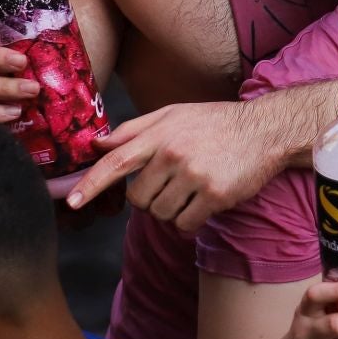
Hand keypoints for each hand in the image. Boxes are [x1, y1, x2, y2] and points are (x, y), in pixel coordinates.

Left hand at [65, 100, 283, 230]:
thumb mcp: (174, 114)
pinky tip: (203, 203)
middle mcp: (174, 153)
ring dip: (171, 210)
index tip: (71, 202)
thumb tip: (98, 143)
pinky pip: (185, 224)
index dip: (90, 183)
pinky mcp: (214, 194)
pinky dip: (190, 221)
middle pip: (138, 199)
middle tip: (169, 187)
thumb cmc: (216, 122)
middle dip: (148, 200)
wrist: (265, 130)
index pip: (116, 161)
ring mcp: (194, 175)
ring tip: (191, 190)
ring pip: (160, 214)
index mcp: (160, 134)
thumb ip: (134, 130)